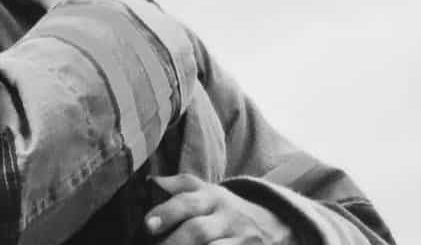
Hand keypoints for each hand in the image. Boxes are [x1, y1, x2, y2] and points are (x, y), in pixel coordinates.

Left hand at [145, 174, 294, 244]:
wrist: (272, 226)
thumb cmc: (224, 209)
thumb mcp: (206, 191)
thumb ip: (179, 185)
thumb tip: (150, 182)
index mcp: (212, 197)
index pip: (188, 201)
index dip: (167, 212)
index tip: (148, 225)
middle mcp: (227, 218)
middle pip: (199, 231)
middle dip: (175, 242)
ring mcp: (241, 241)